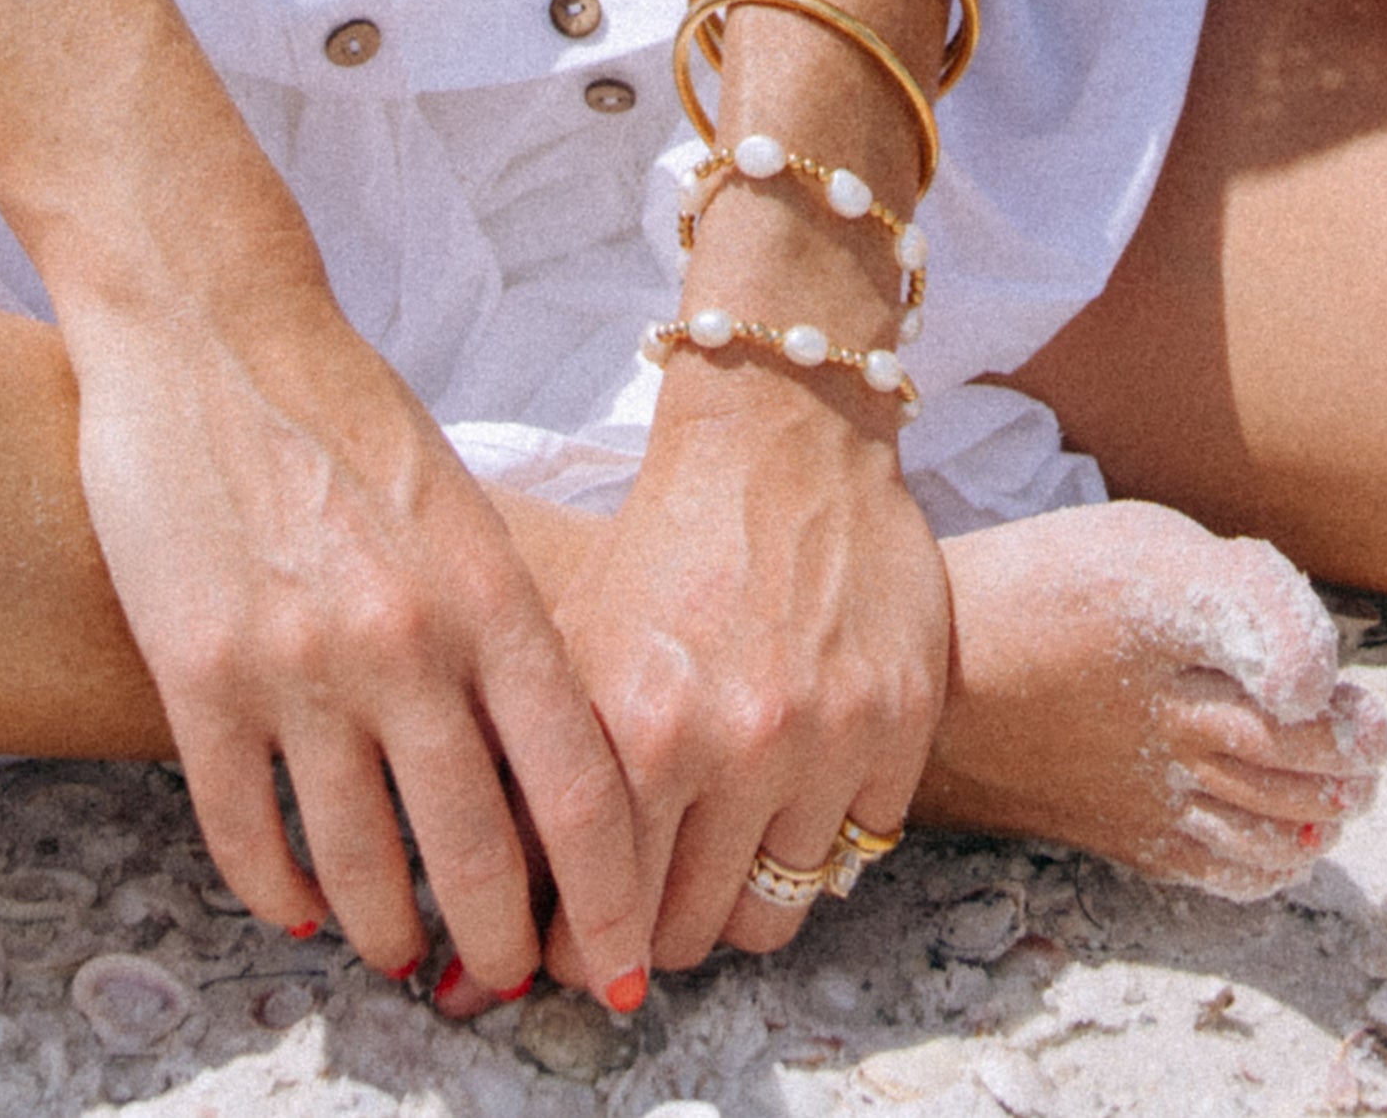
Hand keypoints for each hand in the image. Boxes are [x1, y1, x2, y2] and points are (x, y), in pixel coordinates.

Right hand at [63, 278, 647, 1001]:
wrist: (213, 325)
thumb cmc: (349, 414)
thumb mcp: (462, 511)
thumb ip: (498, 633)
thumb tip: (534, 777)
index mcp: (489, 591)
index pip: (576, 787)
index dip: (608, 901)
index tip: (621, 967)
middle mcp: (405, 640)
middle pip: (474, 853)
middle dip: (499, 947)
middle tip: (503, 987)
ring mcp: (298, 663)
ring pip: (359, 868)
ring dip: (388, 935)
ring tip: (402, 958)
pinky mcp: (197, 676)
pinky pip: (246, 835)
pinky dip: (280, 895)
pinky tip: (303, 911)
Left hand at [533, 354, 948, 981]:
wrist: (779, 437)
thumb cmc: (659, 546)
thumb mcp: (573, 650)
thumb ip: (534, 786)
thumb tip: (484, 938)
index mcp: (646, 729)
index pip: (606, 919)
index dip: (583, 949)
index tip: (577, 948)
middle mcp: (743, 743)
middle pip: (691, 933)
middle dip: (655, 932)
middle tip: (646, 900)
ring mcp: (833, 735)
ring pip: (776, 912)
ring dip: (737, 895)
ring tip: (715, 853)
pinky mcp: (902, 721)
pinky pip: (852, 853)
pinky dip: (816, 840)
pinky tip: (787, 789)